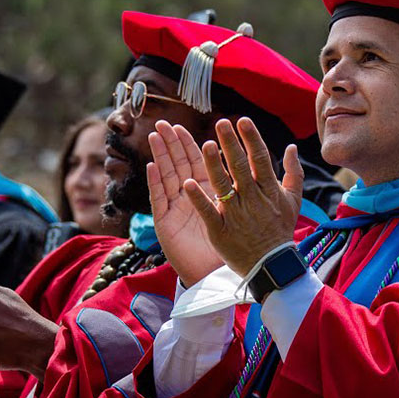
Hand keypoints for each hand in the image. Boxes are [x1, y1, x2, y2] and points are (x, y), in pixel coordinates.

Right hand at [147, 120, 223, 285]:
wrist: (215, 274)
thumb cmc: (228, 244)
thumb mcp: (236, 212)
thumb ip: (237, 187)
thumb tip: (246, 163)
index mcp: (205, 192)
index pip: (195, 163)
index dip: (188, 145)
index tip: (182, 126)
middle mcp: (188, 198)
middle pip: (177, 165)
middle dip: (170, 144)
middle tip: (163, 124)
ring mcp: (174, 209)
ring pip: (166, 177)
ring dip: (160, 157)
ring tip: (155, 137)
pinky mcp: (165, 223)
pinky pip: (159, 200)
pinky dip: (155, 183)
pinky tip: (151, 167)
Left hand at [184, 117, 301, 276]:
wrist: (271, 265)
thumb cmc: (281, 229)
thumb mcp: (294, 200)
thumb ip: (293, 172)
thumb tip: (291, 146)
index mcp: (269, 190)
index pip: (259, 159)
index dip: (251, 139)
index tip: (243, 121)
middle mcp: (252, 200)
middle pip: (239, 167)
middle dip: (231, 144)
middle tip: (221, 123)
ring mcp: (235, 215)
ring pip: (222, 186)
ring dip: (213, 165)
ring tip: (205, 144)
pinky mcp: (220, 231)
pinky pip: (208, 212)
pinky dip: (199, 198)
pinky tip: (188, 183)